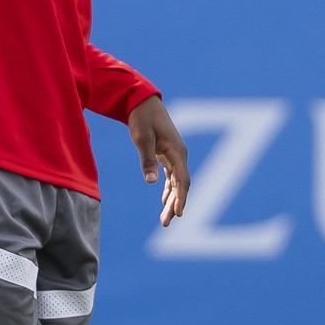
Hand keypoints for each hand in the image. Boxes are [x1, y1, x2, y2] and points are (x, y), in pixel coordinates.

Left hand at [127, 96, 189, 226]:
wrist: (143, 101)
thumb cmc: (142, 118)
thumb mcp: (141, 139)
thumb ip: (147, 160)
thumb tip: (151, 183)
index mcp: (176, 151)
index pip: (183, 179)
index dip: (181, 197)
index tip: (178, 213)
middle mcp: (179, 154)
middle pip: (181, 184)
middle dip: (175, 204)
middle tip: (166, 223)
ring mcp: (175, 154)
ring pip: (177, 182)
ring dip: (172, 200)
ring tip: (164, 219)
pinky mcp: (168, 154)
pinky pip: (173, 176)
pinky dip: (169, 189)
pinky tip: (163, 201)